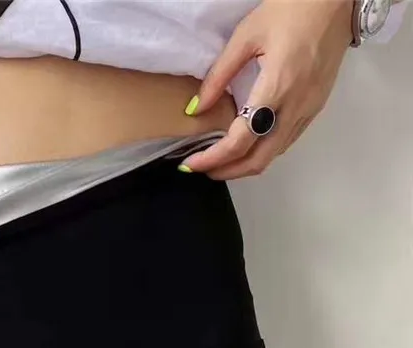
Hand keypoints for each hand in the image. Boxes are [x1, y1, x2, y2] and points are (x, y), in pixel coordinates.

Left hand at [180, 0, 353, 178]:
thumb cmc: (292, 9)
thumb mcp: (246, 35)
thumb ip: (219, 75)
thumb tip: (197, 108)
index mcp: (277, 87)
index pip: (240, 140)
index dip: (213, 158)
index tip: (191, 164)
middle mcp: (295, 106)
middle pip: (259, 159)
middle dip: (228, 171)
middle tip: (202, 169)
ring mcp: (309, 109)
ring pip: (274, 154)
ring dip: (244, 165)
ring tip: (219, 160)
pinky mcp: (315, 107)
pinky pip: (286, 141)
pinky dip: (263, 151)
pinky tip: (246, 145)